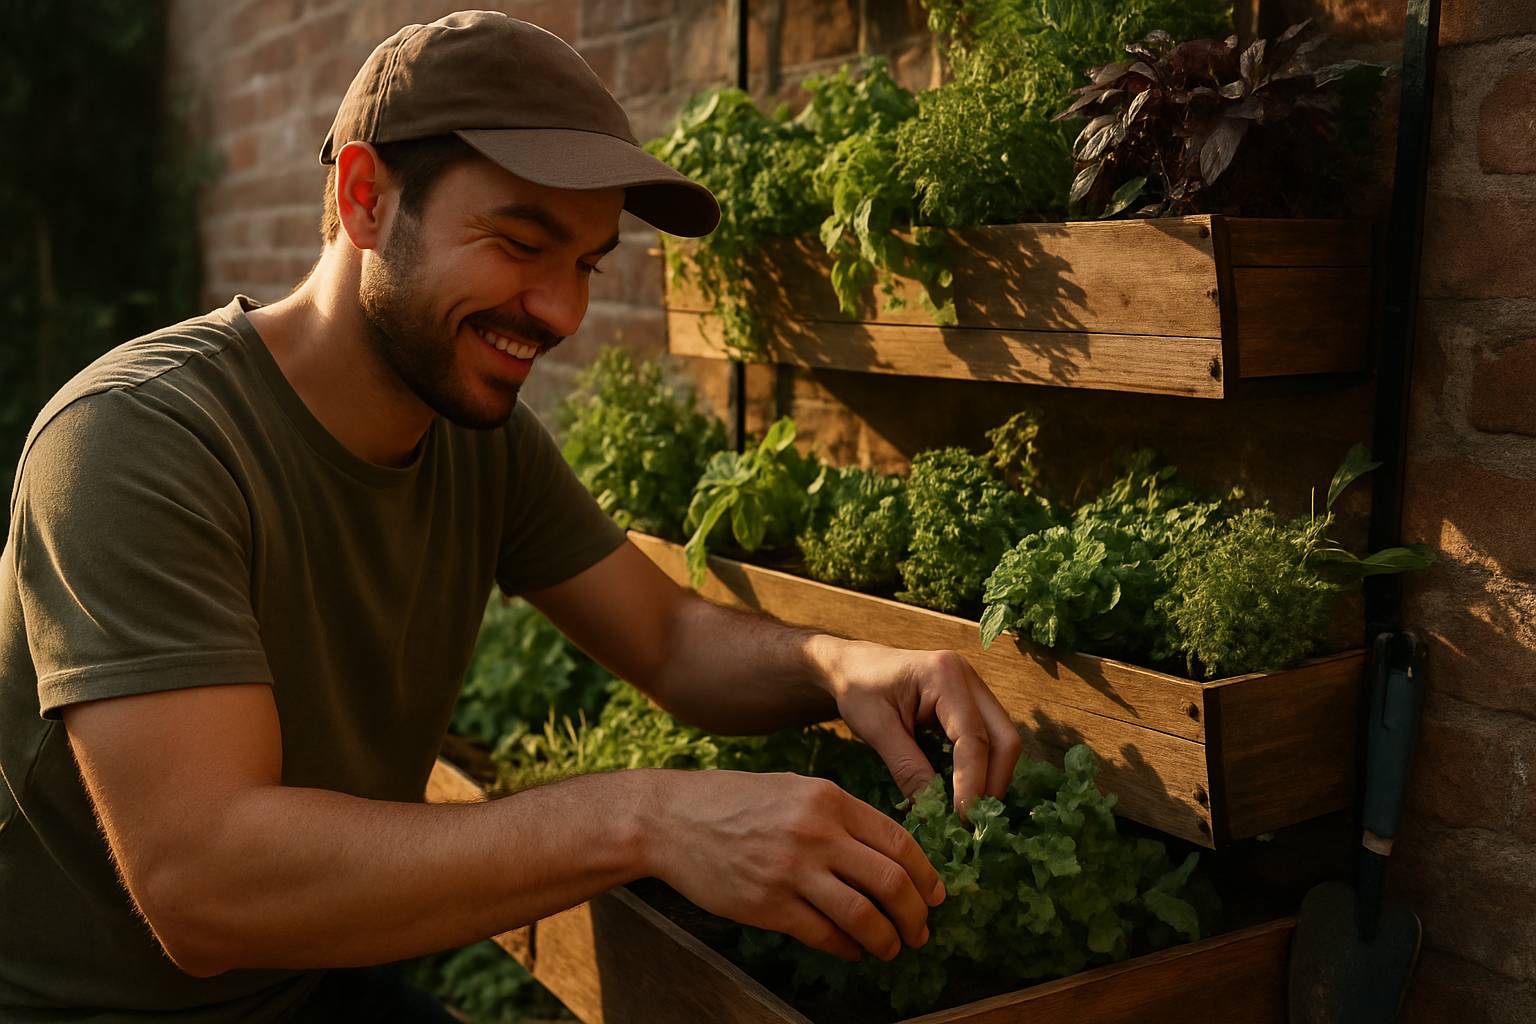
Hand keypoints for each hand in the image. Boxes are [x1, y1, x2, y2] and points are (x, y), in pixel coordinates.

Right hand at [647, 769, 944, 961]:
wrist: (670, 819)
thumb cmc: (733, 802)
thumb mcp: (793, 790)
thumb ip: (838, 816)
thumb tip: (886, 855)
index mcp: (828, 799)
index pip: (899, 842)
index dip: (926, 875)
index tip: (936, 895)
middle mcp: (816, 833)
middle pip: (892, 883)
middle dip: (916, 914)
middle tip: (921, 930)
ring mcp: (791, 872)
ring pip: (864, 917)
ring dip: (887, 940)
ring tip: (892, 948)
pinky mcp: (767, 906)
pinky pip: (824, 936)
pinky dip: (847, 949)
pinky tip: (851, 950)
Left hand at [811, 638, 1022, 815]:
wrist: (853, 666)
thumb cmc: (859, 690)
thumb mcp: (876, 730)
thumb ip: (908, 768)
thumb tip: (935, 811)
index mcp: (944, 675)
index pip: (973, 737)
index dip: (972, 781)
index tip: (962, 818)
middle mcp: (968, 677)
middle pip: (1004, 737)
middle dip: (993, 783)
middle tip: (972, 820)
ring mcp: (974, 688)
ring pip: (1002, 740)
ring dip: (991, 778)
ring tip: (968, 811)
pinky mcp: (971, 703)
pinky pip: (989, 739)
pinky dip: (982, 767)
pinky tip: (965, 791)